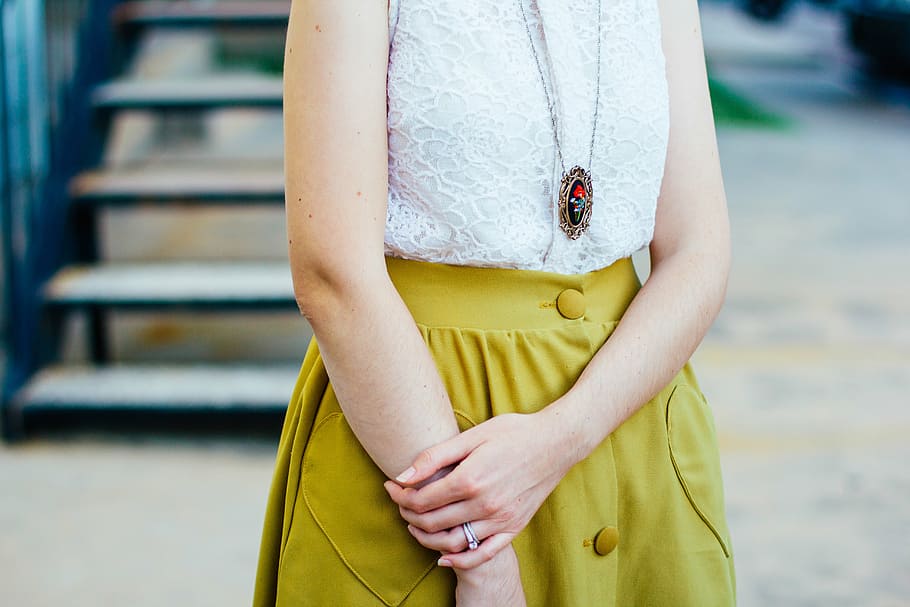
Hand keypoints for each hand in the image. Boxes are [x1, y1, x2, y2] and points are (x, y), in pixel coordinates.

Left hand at [384, 410, 574, 568]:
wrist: (556, 443)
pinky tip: (444, 558)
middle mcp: (483, 504)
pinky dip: (459, 560)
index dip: (400, 496)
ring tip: (415, 524)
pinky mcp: (513, 527)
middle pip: (432, 522)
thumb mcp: (472, 436)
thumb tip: (403, 475)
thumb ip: (436, 457)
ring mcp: (500, 519)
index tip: (391, 486)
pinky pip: (482, 553)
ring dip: (427, 538)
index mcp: (470, 479)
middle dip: (408, 515)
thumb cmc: (514, 432)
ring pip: (452, 541)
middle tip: (400, 503)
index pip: (421, 499)